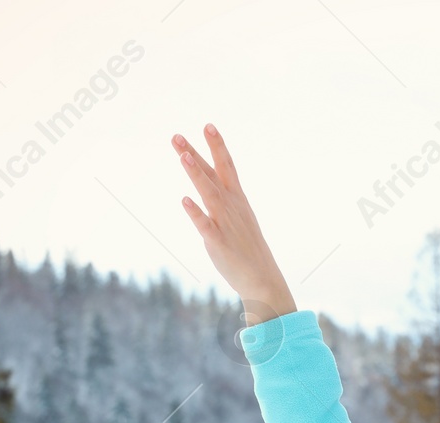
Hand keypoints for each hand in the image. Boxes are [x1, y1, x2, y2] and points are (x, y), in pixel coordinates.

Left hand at [171, 125, 295, 325]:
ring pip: (209, 194)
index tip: (208, 125)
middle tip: (177, 136)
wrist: (262, 279)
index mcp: (237, 200)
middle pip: (213, 174)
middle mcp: (231, 207)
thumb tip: (206, 187)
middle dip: (196, 153)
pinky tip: (184, 200)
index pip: (227, 167)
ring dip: (196, 174)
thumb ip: (222, 201)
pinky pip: (205, 225)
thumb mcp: (238, 218)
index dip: (217, 146)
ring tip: (182, 156)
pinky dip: (195, 213)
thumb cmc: (247, 249)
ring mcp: (225, 223)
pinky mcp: (218, 242)